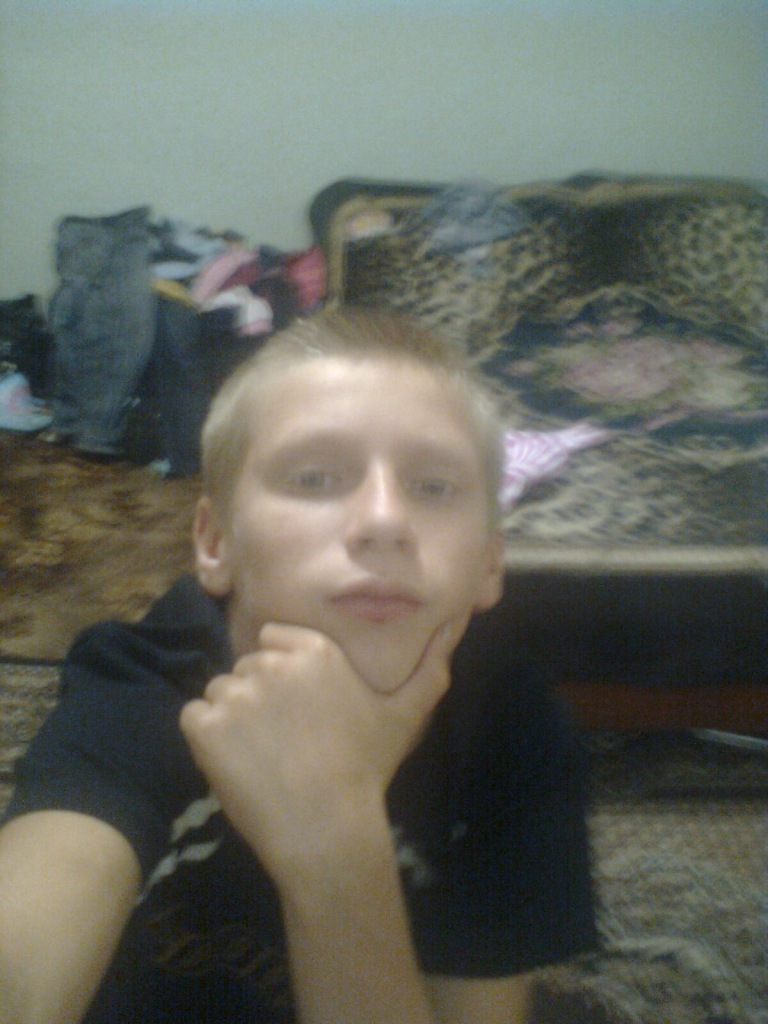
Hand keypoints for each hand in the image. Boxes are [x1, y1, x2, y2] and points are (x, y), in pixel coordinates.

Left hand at [178, 618, 464, 878]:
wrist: (326, 830)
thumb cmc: (365, 770)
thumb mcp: (405, 715)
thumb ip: (430, 668)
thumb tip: (453, 625)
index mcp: (314, 649)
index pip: (273, 642)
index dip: (284, 677)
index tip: (301, 713)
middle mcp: (272, 662)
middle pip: (247, 668)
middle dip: (258, 699)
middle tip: (285, 742)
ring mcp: (235, 691)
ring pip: (219, 692)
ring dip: (231, 720)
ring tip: (262, 757)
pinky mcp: (204, 724)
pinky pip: (193, 718)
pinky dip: (205, 741)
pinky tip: (236, 765)